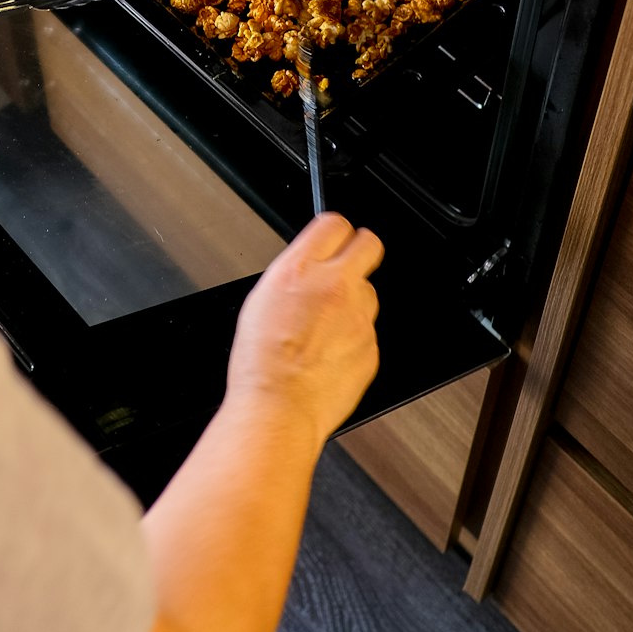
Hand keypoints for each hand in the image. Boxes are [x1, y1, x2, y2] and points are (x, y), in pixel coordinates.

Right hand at [225, 212, 382, 451]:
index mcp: (300, 270)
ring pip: (369, 291)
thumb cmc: (261, 363)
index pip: (334, 223)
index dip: (335, 229)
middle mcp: (335, 286)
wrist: (280, 407)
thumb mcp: (262, 300)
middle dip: (361, 249)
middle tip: (350, 262)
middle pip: (369, 244)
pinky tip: (330, 352)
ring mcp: (358, 316)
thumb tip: (310, 267)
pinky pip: (368, 330)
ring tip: (327, 325)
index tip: (335, 237)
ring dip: (355, 300)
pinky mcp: (371, 345)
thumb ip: (294, 276)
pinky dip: (354, 336)